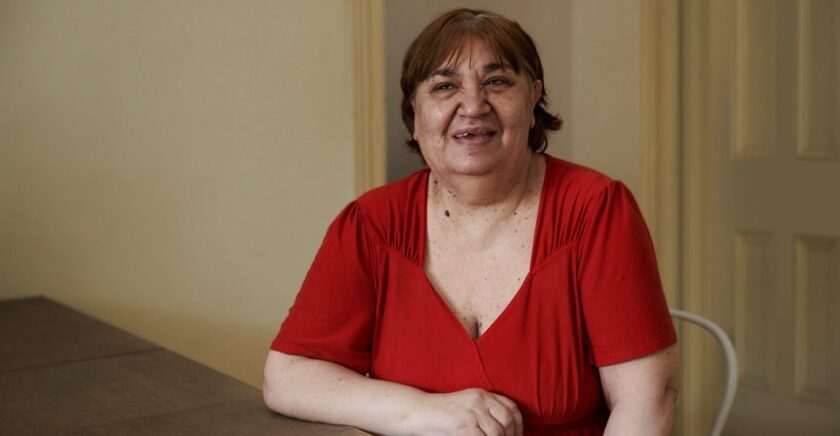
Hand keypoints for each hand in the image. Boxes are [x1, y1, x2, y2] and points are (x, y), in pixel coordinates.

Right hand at [409, 388, 523, 435]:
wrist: (419, 412)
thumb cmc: (442, 414)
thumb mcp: (467, 406)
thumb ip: (484, 412)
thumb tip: (504, 429)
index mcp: (481, 394)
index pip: (510, 407)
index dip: (518, 424)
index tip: (517, 435)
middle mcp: (479, 400)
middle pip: (508, 420)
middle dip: (511, 435)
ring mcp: (472, 412)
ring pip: (498, 432)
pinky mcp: (464, 424)